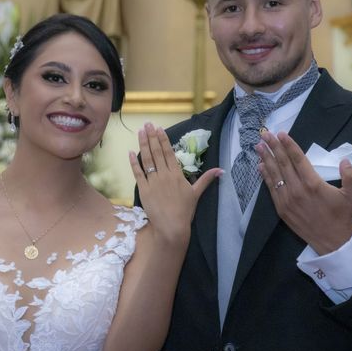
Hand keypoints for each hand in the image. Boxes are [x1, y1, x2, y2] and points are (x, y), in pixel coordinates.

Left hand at [129, 123, 221, 247]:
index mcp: (177, 174)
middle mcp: (164, 175)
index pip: (169, 153)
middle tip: (147, 124)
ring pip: (147, 159)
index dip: (163, 140)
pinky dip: (134, 162)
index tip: (158, 129)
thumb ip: (206, 179)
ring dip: (143, 144)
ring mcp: (153, 182)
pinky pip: (138, 173)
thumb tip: (221, 170)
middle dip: (151, 137)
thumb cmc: (185, 211)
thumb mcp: (196, 193)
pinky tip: (130, 152)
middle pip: (157, 152)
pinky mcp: (143, 190)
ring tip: (140, 132)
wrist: (172, 226)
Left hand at [256, 131, 351, 254]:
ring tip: (259, 146)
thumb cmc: (342, 216)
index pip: (298, 159)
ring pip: (274, 174)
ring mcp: (287, 199)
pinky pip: (271, 188)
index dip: (289, 145)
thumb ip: (350, 176)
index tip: (281, 133)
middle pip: (283, 163)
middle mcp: (297, 190)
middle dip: (273, 147)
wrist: (332, 241)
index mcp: (313, 184)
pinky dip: (265, 176)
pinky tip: (260, 166)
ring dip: (266, 158)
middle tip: (265, 134)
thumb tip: (344, 160)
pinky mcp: (281, 208)